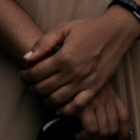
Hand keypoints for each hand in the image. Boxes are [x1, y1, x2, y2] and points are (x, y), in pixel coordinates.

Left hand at [20, 7, 139, 114]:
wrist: (116, 33)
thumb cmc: (89, 29)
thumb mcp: (64, 29)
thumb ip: (44, 43)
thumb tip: (27, 58)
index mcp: (63, 58)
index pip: (35, 74)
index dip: (25, 76)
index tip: (24, 74)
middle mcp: (72, 73)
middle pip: (43, 89)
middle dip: (32, 88)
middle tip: (31, 84)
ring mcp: (84, 82)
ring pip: (56, 100)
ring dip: (44, 99)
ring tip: (43, 93)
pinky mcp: (95, 88)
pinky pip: (76, 106)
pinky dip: (65, 110)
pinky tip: (59, 106)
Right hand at [74, 82, 129, 139]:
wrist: (68, 70)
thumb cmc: (77, 80)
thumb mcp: (92, 88)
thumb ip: (97, 104)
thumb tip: (93, 131)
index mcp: (111, 95)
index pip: (124, 116)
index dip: (124, 133)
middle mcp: (107, 100)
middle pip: (113, 128)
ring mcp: (98, 103)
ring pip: (103, 132)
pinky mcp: (85, 107)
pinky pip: (91, 130)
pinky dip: (85, 137)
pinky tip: (77, 137)